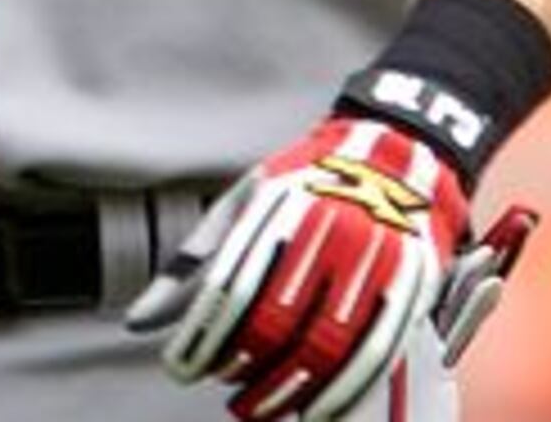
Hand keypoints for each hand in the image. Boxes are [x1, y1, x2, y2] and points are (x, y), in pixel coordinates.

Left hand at [127, 117, 536, 419]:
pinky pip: (375, 352)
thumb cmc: (303, 184)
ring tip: (262, 408)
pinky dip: (344, 390)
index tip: (184, 368)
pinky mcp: (410, 285)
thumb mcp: (241, 206)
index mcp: (276, 212)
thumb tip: (139, 321)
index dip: (205, 339)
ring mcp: (373, 260)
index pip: (229, 290)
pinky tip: (318, 409)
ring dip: (289, 389)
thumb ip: (192, 265)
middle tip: (228, 392)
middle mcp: (325, 234)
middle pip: (274, 322)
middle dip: (243, 369)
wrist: (395, 156)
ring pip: (324, 346)